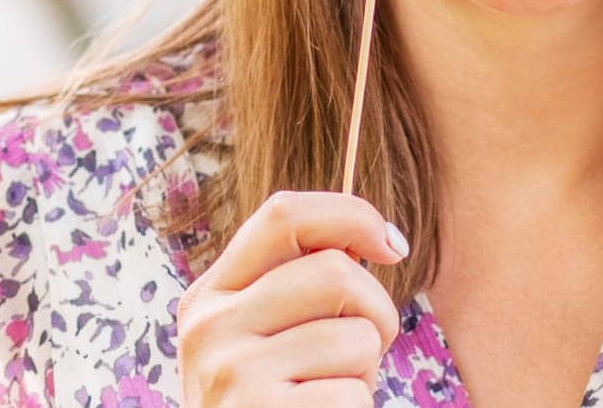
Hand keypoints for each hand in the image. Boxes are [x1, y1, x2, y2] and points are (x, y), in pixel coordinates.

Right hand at [176, 189, 409, 405]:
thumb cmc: (278, 401)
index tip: (392, 245)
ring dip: (366, 369)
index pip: (284, 214)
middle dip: (375, 310)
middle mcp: (210, 328)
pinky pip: (353, 393)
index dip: (351, 215)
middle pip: (335, 272)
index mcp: (211, 295)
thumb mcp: (267, 335)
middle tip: (361, 352)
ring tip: (331, 392)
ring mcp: (230, 375)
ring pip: (356, 335)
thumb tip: (381, 238)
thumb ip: (301, 281)